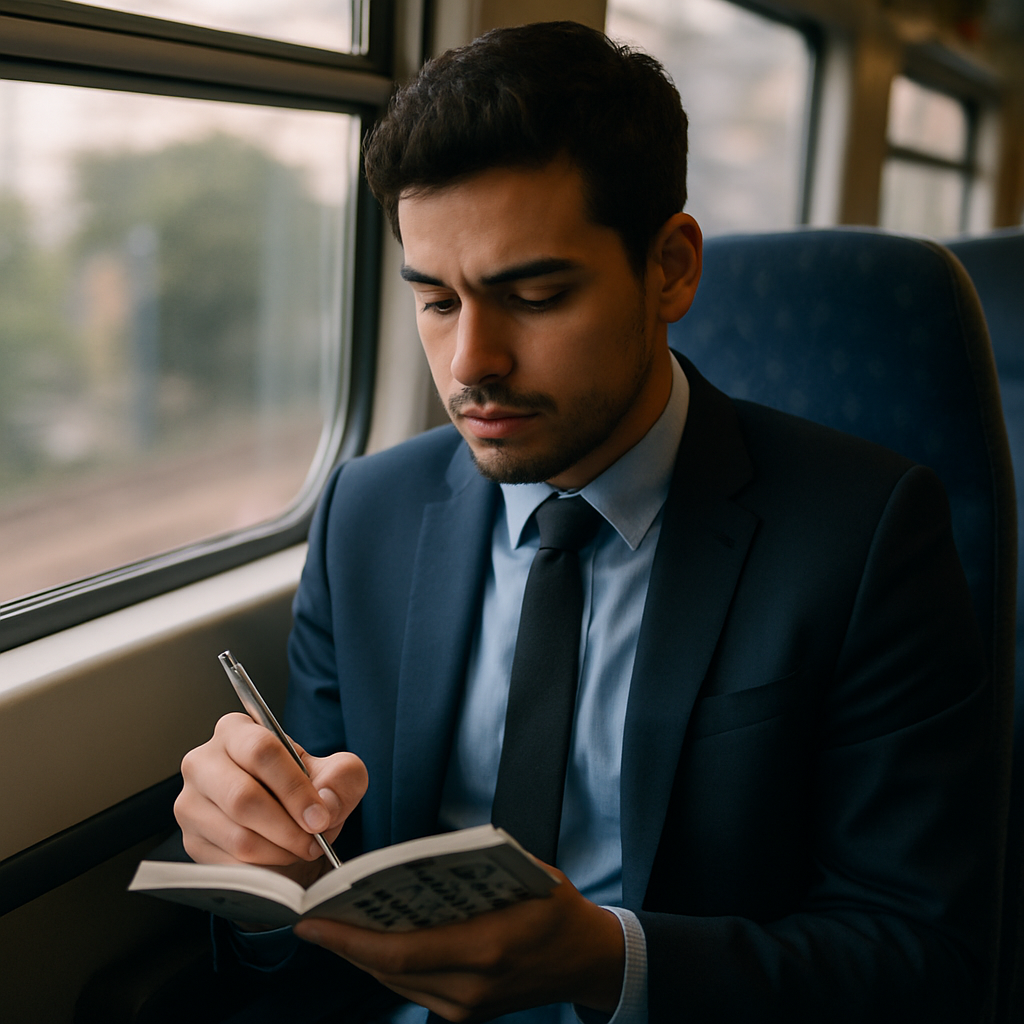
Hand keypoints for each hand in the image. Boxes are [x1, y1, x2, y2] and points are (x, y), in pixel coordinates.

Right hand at [175, 712, 367, 886]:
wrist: (285, 822)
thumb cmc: (305, 790)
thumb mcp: (337, 774)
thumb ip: (342, 778)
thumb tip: (325, 804)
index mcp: (236, 731)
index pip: (261, 751)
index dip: (293, 788)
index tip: (319, 817)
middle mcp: (203, 762)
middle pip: (242, 796)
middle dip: (286, 826)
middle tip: (313, 842)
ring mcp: (191, 803)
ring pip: (236, 835)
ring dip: (278, 851)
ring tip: (301, 848)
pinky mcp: (191, 840)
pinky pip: (228, 863)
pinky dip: (263, 869)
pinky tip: (279, 859)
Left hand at [293, 866, 624, 1021]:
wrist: (588, 960)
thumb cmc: (557, 907)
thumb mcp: (524, 873)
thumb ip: (472, 870)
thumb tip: (414, 862)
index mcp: (487, 948)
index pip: (401, 951)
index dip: (349, 940)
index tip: (311, 922)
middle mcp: (472, 988)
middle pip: (389, 971)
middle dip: (345, 946)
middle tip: (312, 917)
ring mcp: (468, 1009)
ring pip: (396, 984)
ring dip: (362, 956)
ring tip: (333, 925)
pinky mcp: (466, 1015)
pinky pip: (413, 990)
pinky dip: (387, 965)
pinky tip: (373, 940)